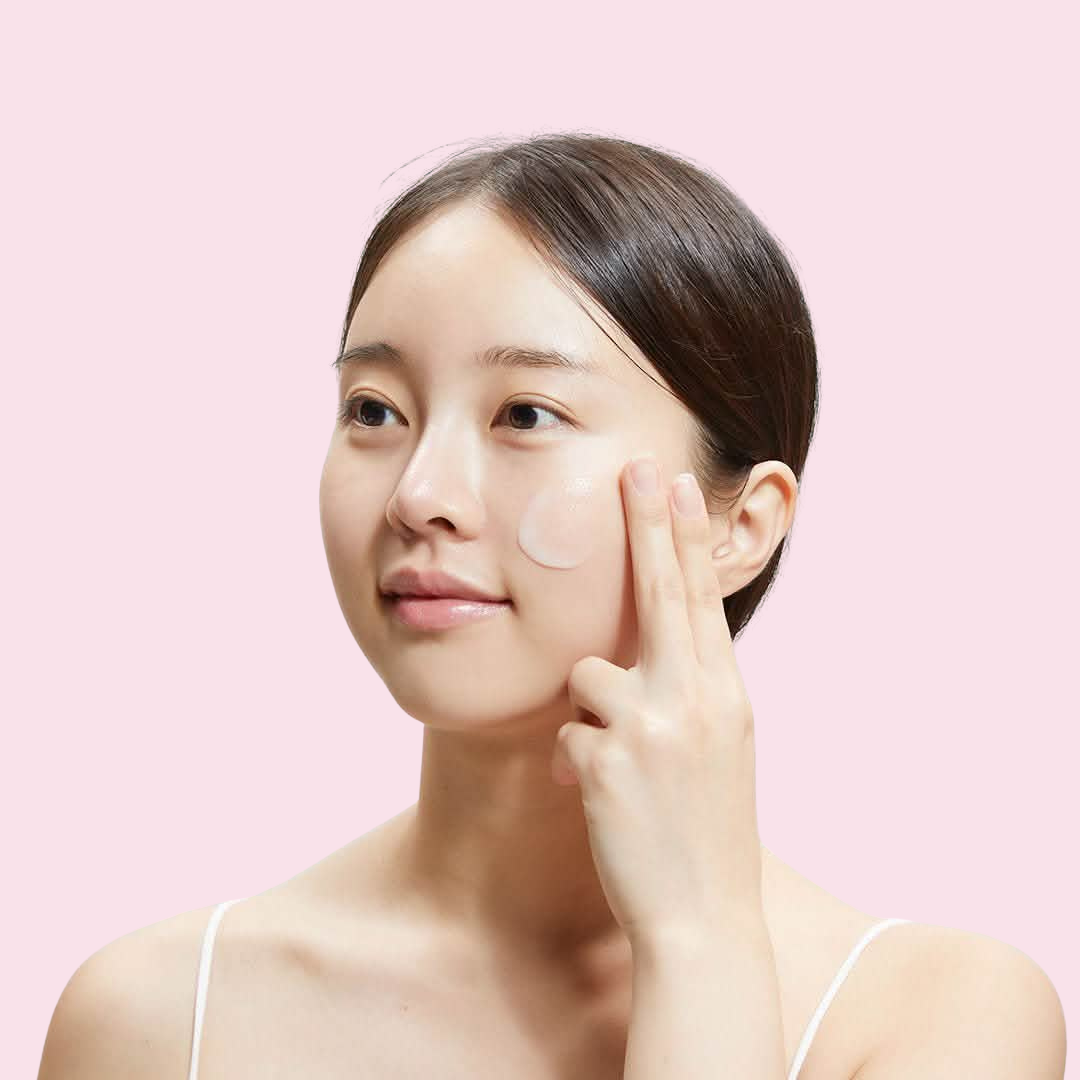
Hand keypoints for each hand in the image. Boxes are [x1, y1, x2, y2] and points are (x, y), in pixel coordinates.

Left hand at [550, 455, 763, 946]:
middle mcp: (697, 698)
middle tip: (637, 467)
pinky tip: (601, 803)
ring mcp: (653, 724)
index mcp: (727, 695)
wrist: (704, 920)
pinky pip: (567, 733)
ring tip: (618, 772)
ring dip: (591, 719)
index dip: (687, 540)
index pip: (703, 600)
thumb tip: (646, 658)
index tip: (674, 487)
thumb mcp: (718, 752)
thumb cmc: (705, 832)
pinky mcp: (607, 756)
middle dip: (649, 525)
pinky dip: (573, 766)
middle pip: (664, 592)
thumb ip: (689, 696)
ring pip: (589, 676)